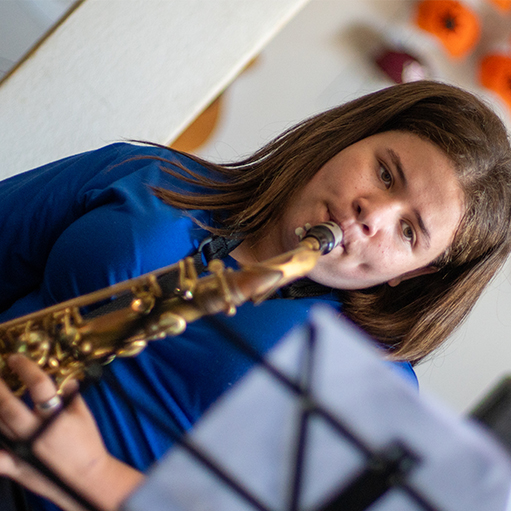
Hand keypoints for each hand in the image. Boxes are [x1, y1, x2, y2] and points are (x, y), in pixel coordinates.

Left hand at [0, 355, 143, 510]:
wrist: (86, 478)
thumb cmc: (88, 445)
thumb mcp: (84, 416)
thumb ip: (73, 396)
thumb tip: (67, 380)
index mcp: (55, 417)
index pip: (38, 386)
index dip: (25, 368)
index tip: (15, 358)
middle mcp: (36, 432)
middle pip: (8, 407)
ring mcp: (23, 450)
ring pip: (0, 426)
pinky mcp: (17, 466)